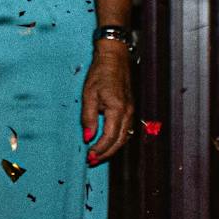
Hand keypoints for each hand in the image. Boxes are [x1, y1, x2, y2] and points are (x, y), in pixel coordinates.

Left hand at [82, 43, 133, 165]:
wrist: (115, 57)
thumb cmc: (100, 73)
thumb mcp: (89, 94)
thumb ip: (88, 117)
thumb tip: (88, 137)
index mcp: (117, 109)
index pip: (110, 137)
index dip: (100, 149)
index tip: (89, 155)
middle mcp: (128, 112)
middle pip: (120, 141)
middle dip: (106, 153)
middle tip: (92, 160)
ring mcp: (131, 111)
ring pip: (125, 137)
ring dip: (112, 148)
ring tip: (98, 155)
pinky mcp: (130, 109)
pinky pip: (126, 130)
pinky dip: (117, 140)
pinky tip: (107, 142)